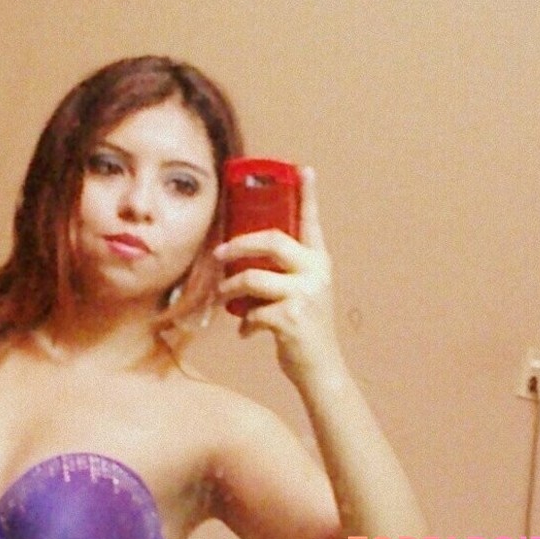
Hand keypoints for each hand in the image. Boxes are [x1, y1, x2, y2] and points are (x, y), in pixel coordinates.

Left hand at [213, 167, 345, 388]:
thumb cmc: (303, 328)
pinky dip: (244, 322)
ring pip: (253, 278)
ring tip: (223, 297)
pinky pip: (253, 311)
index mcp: (319, 262)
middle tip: (218, 253)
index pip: (312, 222)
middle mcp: (317, 273)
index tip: (303, 168)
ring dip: (230, 289)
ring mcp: (306, 295)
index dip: (308, 194)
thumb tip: (240, 258)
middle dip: (239, 246)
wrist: (321, 370)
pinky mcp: (293, 319)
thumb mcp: (301, 293)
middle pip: (272, 242)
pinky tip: (246, 331)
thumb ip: (283, 272)